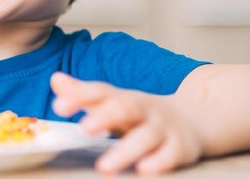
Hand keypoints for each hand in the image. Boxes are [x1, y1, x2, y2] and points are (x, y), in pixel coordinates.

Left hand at [51, 72, 201, 173]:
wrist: (194, 120)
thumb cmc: (141, 114)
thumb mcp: (114, 101)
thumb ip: (84, 94)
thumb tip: (55, 79)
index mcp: (123, 97)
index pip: (100, 92)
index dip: (79, 96)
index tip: (59, 106)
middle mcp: (143, 109)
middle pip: (125, 107)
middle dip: (104, 116)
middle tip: (84, 128)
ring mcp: (162, 128)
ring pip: (146, 136)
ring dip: (125, 150)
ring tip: (104, 165)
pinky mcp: (179, 148)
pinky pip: (170, 155)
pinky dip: (158, 162)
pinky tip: (144, 169)